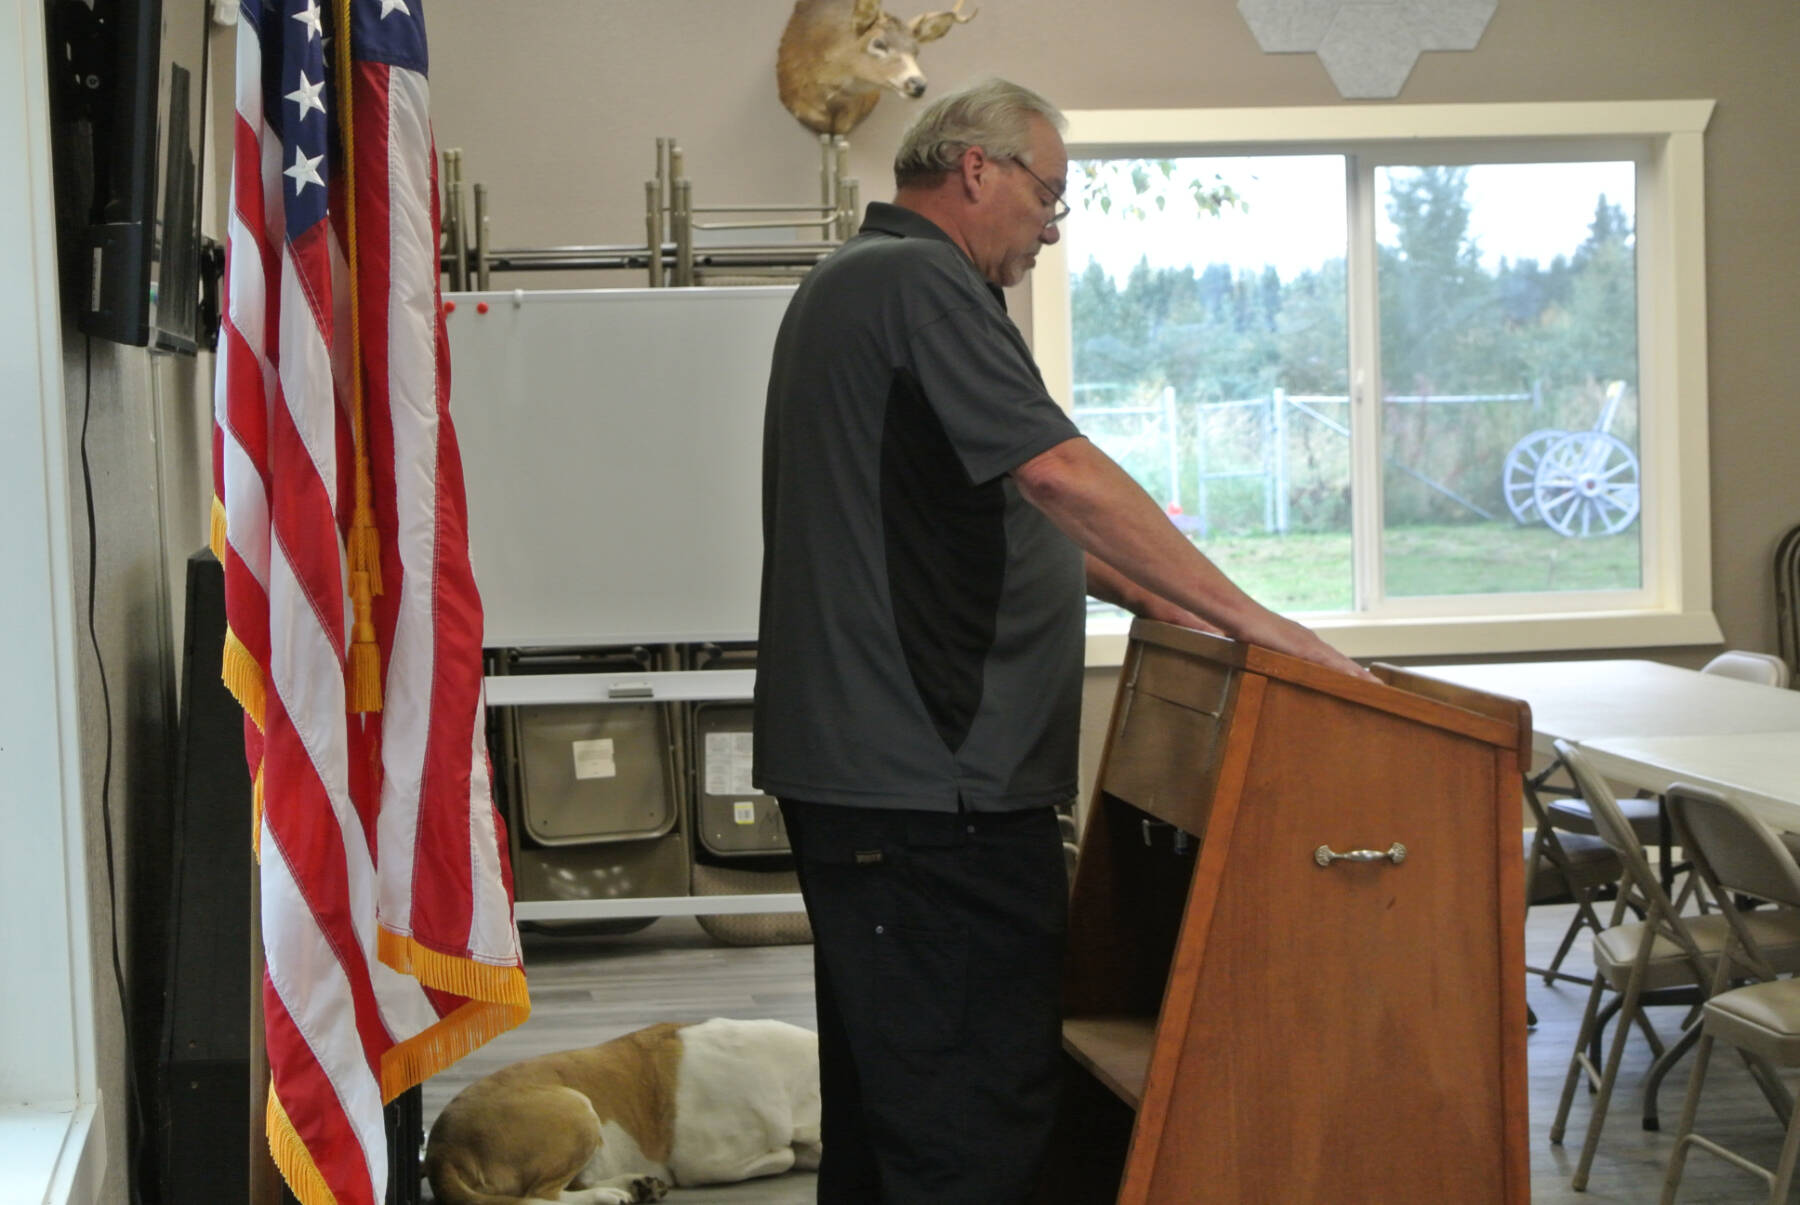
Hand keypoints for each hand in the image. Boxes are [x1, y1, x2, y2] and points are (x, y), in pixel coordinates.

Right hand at [1254, 614, 1377, 682]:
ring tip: (1378, 687)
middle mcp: (1309, 640)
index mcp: (1301, 642)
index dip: (1345, 670)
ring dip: (1359, 674)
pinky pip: (1329, 662)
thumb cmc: (1243, 628)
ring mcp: (1307, 643)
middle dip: (1360, 674)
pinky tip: (1357, 680)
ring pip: (1340, 662)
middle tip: (1381, 687)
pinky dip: (1345, 671)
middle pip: (1341, 661)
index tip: (1361, 680)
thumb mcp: (1257, 647)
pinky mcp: (1302, 647)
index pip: (1329, 659)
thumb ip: (1264, 655)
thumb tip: (1258, 664)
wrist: (1237, 613)